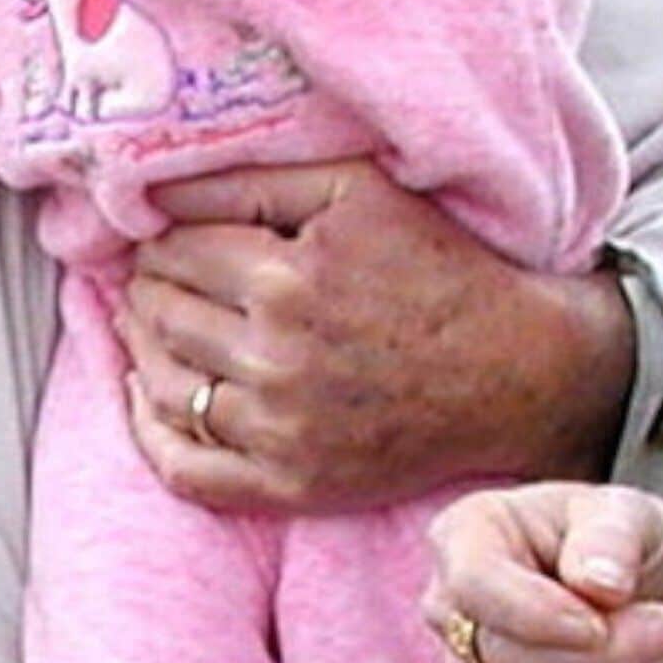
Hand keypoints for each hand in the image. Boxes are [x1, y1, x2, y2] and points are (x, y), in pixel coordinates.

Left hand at [121, 160, 632, 511]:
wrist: (521, 371)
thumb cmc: (436, 268)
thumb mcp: (354, 189)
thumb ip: (250, 178)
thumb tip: (151, 190)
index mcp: (285, 282)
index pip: (169, 250)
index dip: (161, 237)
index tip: (170, 235)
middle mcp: (276, 361)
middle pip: (159, 313)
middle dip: (148, 287)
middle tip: (159, 276)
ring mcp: (283, 432)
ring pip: (161, 385)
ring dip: (141, 346)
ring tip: (149, 322)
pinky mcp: (295, 484)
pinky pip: (184, 470)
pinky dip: (147, 433)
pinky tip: (142, 393)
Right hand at [419, 481, 662, 662]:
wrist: (650, 587)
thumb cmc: (624, 538)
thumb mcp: (627, 513)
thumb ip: (610, 538)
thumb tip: (600, 584)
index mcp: (465, 535)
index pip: (475, 586)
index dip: (537, 615)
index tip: (605, 624)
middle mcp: (451, 606)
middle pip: (509, 658)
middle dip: (611, 655)